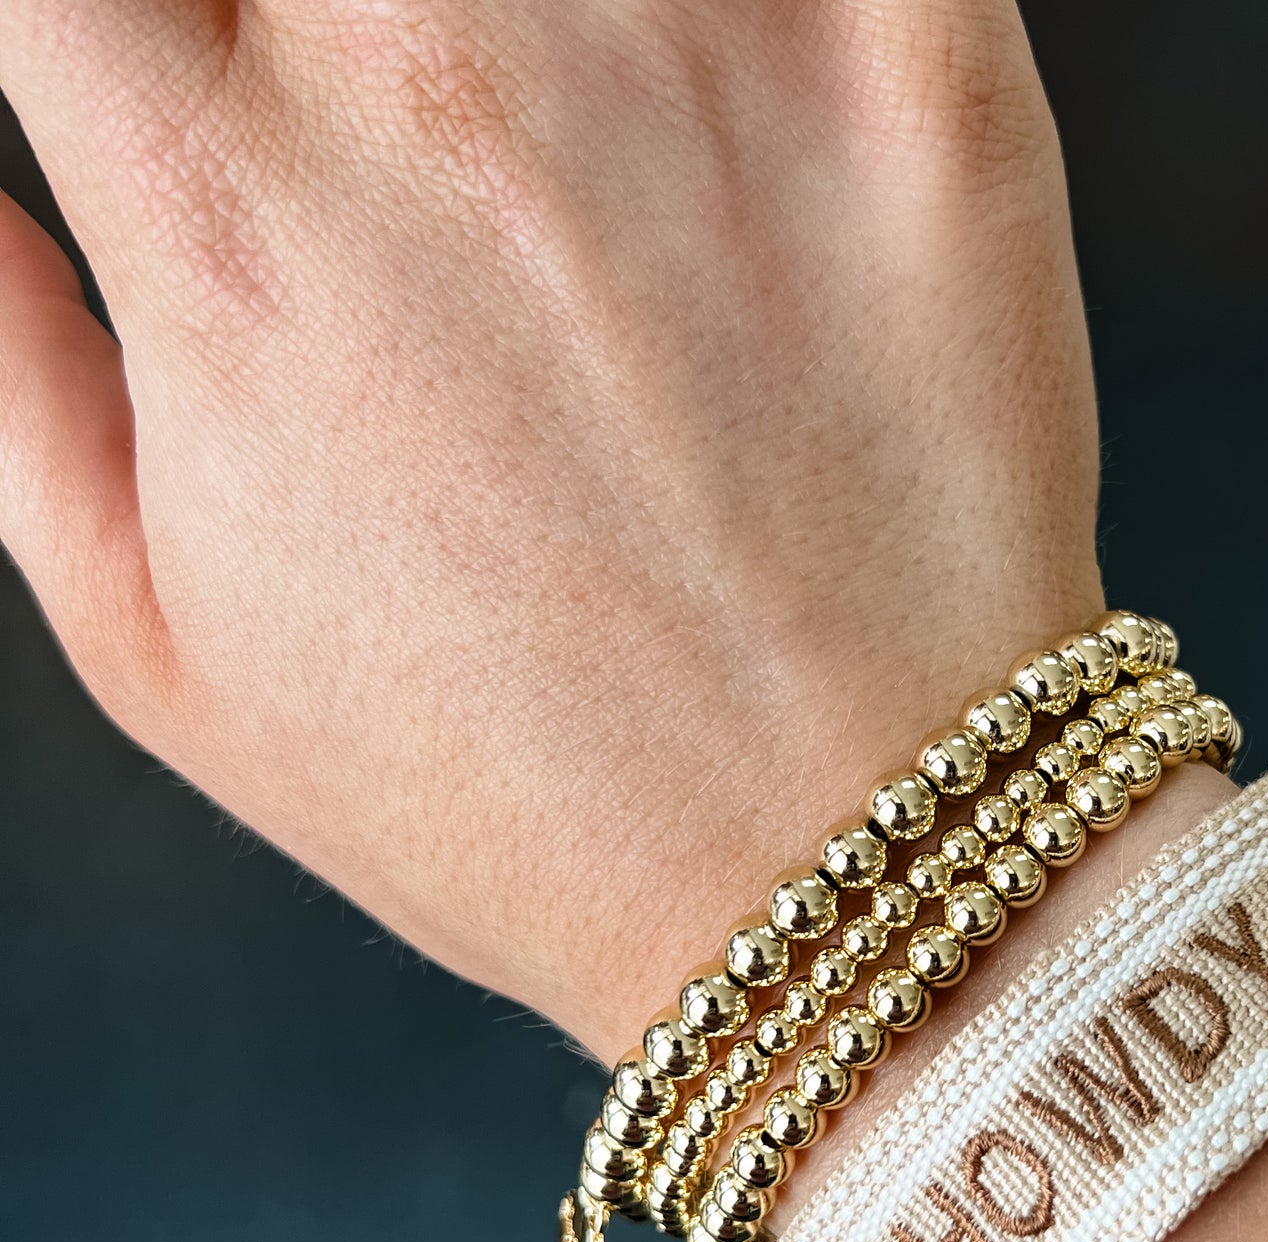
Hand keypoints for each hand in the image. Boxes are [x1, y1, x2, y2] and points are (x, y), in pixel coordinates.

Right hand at [0, 0, 1103, 1056]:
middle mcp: (446, 81)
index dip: (132, 4)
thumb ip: (12, 368)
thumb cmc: (514, 801)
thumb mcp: (167, 648)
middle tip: (412, 102)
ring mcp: (710, 69)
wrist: (848, 876)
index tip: (187, 57)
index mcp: (233, 212)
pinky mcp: (925, 94)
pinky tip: (741, 60)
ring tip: (578, 109)